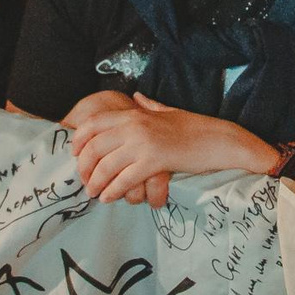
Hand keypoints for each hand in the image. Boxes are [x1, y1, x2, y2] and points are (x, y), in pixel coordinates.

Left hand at [66, 90, 268, 203]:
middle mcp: (134, 126)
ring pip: (106, 166)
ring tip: (94, 194)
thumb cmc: (195, 128)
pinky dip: (113, 191)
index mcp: (135, 114)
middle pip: (94, 147)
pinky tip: (110, 198)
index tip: (75, 155)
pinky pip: (124, 180)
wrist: (219, 140)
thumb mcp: (169, 112)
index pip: (94, 123)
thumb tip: (137, 96)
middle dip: (84, 167)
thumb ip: (149, 105)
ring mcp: (143, 143)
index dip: (79, 140)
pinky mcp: (154, 162)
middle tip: (83, 181)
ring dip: (96, 183)